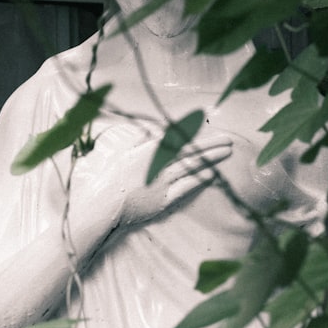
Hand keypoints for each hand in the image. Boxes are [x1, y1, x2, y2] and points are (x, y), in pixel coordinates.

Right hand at [70, 131, 232, 231]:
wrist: (99, 207)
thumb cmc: (100, 180)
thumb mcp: (112, 153)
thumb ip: (131, 142)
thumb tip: (145, 134)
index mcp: (144, 151)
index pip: (173, 136)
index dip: (190, 128)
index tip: (203, 120)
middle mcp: (156, 165)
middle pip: (189, 151)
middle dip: (210, 144)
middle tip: (228, 139)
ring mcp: (161, 183)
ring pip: (191, 167)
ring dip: (210, 159)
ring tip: (226, 153)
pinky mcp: (163, 200)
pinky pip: (186, 188)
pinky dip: (199, 180)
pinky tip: (212, 174)